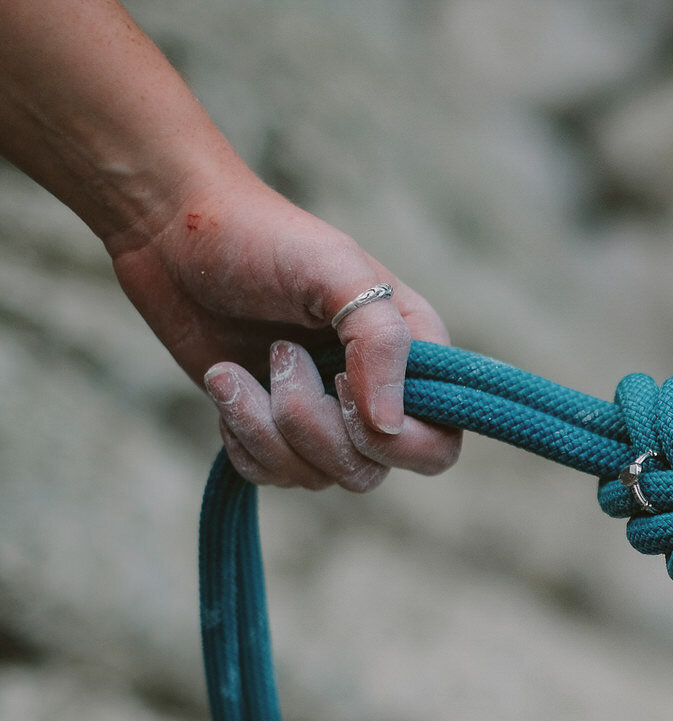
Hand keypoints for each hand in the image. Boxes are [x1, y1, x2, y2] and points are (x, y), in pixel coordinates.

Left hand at [108, 170, 460, 489]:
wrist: (174, 232)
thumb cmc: (265, 239)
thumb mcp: (335, 272)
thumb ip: (380, 343)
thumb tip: (388, 425)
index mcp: (414, 356)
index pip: (438, 446)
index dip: (394, 440)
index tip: (340, 379)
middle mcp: (377, 395)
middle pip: (369, 470)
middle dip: (312, 427)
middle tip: (279, 354)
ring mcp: (324, 416)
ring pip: (316, 477)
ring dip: (264, 427)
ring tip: (233, 367)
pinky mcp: (271, 427)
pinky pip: (270, 475)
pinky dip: (241, 440)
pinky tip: (226, 383)